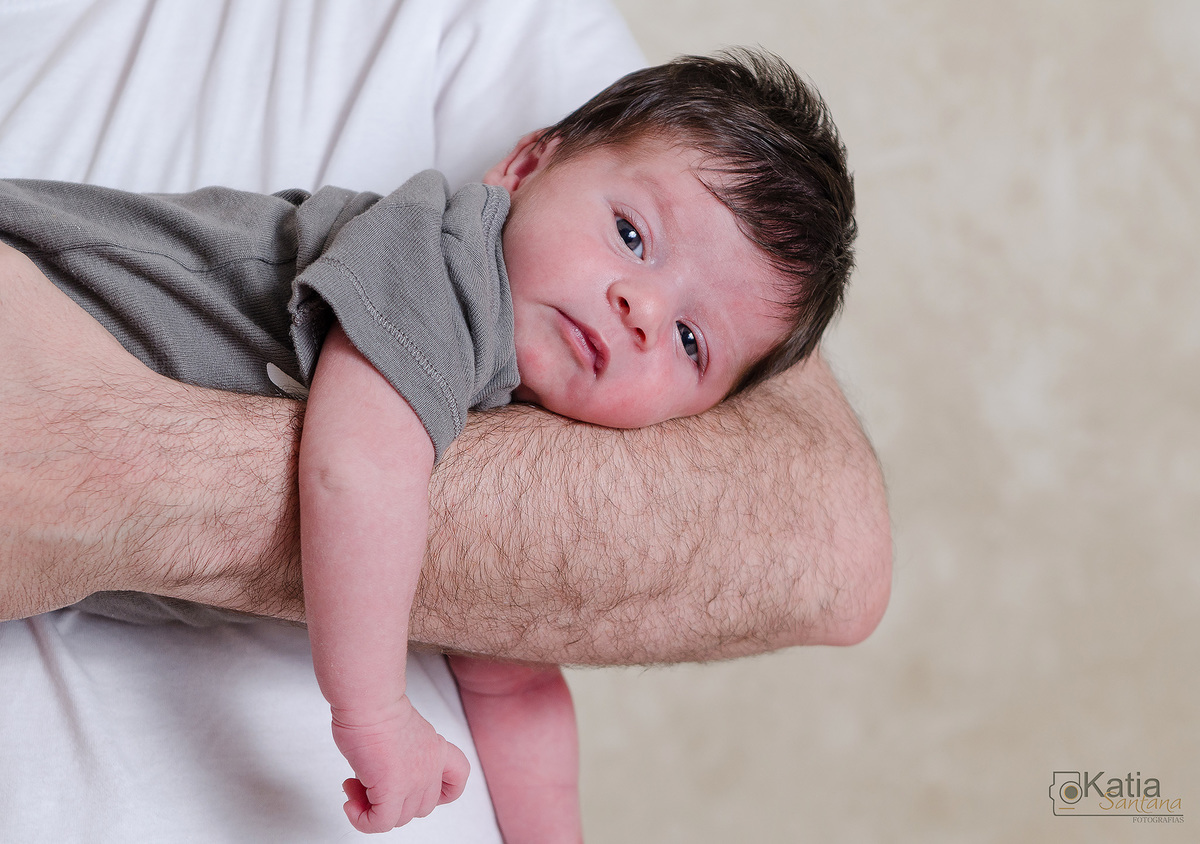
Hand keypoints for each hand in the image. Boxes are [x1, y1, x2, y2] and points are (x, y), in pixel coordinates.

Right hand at [331, 698, 469, 832]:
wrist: (369, 700)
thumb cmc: (376, 706)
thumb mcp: (401, 731)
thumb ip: (402, 753)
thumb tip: (380, 773)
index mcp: (436, 749)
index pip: (457, 779)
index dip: (441, 793)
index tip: (416, 789)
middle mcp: (431, 767)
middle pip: (421, 807)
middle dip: (393, 802)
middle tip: (368, 784)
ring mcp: (415, 780)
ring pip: (399, 818)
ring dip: (371, 808)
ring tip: (353, 785)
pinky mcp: (393, 789)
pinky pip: (380, 823)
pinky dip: (362, 820)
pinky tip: (350, 803)